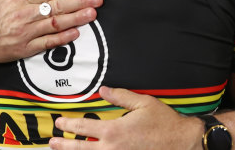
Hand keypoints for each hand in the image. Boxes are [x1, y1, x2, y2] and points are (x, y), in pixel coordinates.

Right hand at [0, 0, 102, 65]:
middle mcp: (25, 15)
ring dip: (76, 19)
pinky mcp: (25, 49)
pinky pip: (47, 43)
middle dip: (80, 2)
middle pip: (57, 7)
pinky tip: (76, 33)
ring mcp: (26, 33)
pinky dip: (62, 39)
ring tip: (92, 14)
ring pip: (55, 24)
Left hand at [49, 87, 202, 149]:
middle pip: (81, 148)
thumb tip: (103, 91)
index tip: (59, 123)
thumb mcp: (143, 103)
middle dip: (64, 145)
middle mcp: (112, 148)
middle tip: (52, 142)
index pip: (84, 127)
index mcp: (114, 130)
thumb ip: (120, 96)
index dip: (68, 125)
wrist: (182, 143)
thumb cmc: (164, 123)